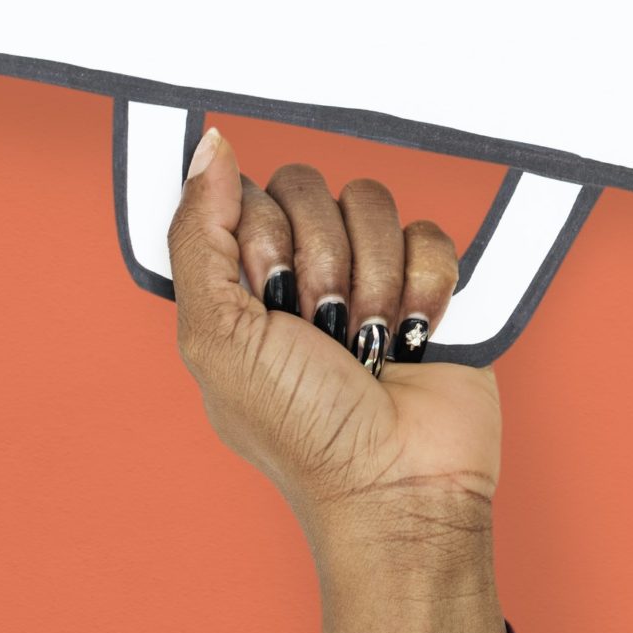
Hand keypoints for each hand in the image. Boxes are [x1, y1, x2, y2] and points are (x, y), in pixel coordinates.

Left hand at [166, 126, 505, 632]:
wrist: (399, 485)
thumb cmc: (303, 433)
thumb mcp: (217, 339)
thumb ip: (200, 235)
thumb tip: (209, 147)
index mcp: (242, 284)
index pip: (251, 195)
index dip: (267, 238)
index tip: (273, 299)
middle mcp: (303, 273)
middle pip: (316, 190)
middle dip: (325, 261)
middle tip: (325, 328)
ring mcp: (370, 277)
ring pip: (377, 205)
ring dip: (375, 280)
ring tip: (369, 342)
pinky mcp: (430, 288)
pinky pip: (433, 236)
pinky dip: (425, 288)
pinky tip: (411, 335)